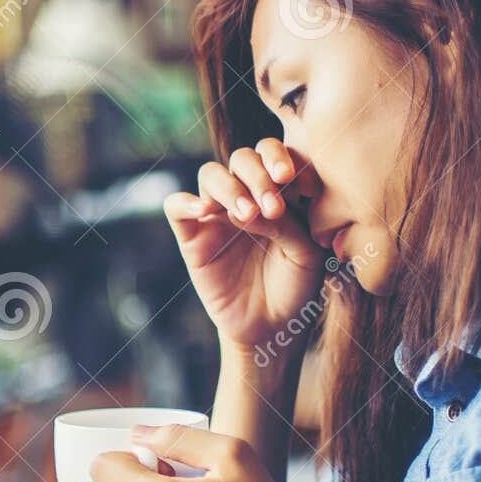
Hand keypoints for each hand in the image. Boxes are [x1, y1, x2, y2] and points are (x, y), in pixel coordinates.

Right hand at [163, 140, 326, 352]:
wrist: (270, 326)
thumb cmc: (294, 286)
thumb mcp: (305, 252)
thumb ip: (286, 223)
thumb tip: (251, 208)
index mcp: (278, 191)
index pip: (275, 155)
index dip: (286, 160)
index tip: (304, 188)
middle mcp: (246, 195)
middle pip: (243, 158)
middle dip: (259, 176)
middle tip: (274, 208)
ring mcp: (216, 214)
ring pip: (211, 174)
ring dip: (230, 188)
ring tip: (247, 216)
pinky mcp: (191, 237)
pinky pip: (176, 206)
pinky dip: (186, 202)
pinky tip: (205, 212)